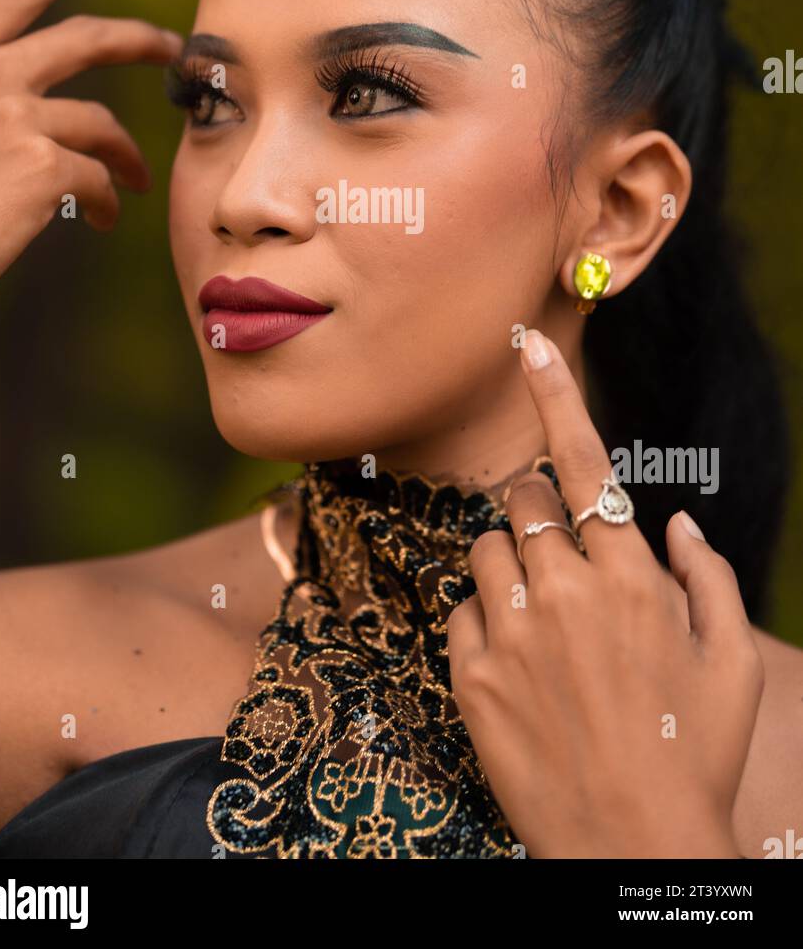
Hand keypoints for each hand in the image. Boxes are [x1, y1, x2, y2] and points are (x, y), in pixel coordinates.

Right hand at [0, 0, 183, 324]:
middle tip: (172, 44)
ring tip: (133, 183)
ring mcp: (12, 116)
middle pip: (84, 39)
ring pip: (100, 124)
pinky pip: (99, 177)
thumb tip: (25, 129)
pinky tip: (102, 219)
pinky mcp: (39, 166)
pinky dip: (108, 200)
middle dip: (139, 39)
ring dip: (125, 154)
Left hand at [447, 328, 762, 858]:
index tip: (523, 344)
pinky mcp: (471, 676)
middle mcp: (564, 592)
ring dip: (511, 568)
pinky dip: (487, 623)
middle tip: (563, 566)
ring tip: (545, 626)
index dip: (552, 395)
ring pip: (486, 550)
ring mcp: (511, 634)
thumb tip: (672, 519)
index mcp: (631, 577)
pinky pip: (462, 611)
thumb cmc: (697, 753)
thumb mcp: (733, 664)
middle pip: (521, 501)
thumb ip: (705, 577)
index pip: (582, 463)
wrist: (634, 850)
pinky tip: (520, 668)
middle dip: (538, 517)